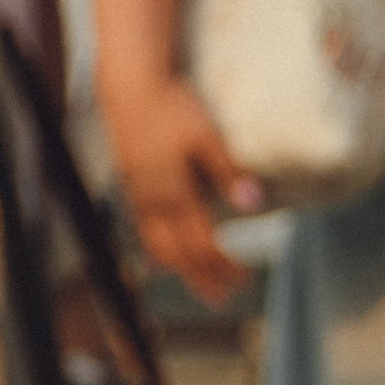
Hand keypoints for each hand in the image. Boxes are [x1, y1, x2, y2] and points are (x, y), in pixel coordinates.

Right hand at [102, 75, 260, 303]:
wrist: (130, 88)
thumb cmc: (171, 108)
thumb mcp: (206, 135)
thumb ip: (228, 171)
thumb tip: (254, 203)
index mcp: (176, 194)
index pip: (203, 246)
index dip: (224, 266)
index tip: (246, 278)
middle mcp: (155, 203)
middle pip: (181, 256)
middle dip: (204, 279)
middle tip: (227, 296)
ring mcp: (140, 198)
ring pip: (158, 249)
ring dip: (182, 272)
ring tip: (201, 286)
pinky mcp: (131, 189)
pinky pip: (143, 233)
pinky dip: (156, 254)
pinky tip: (162, 264)